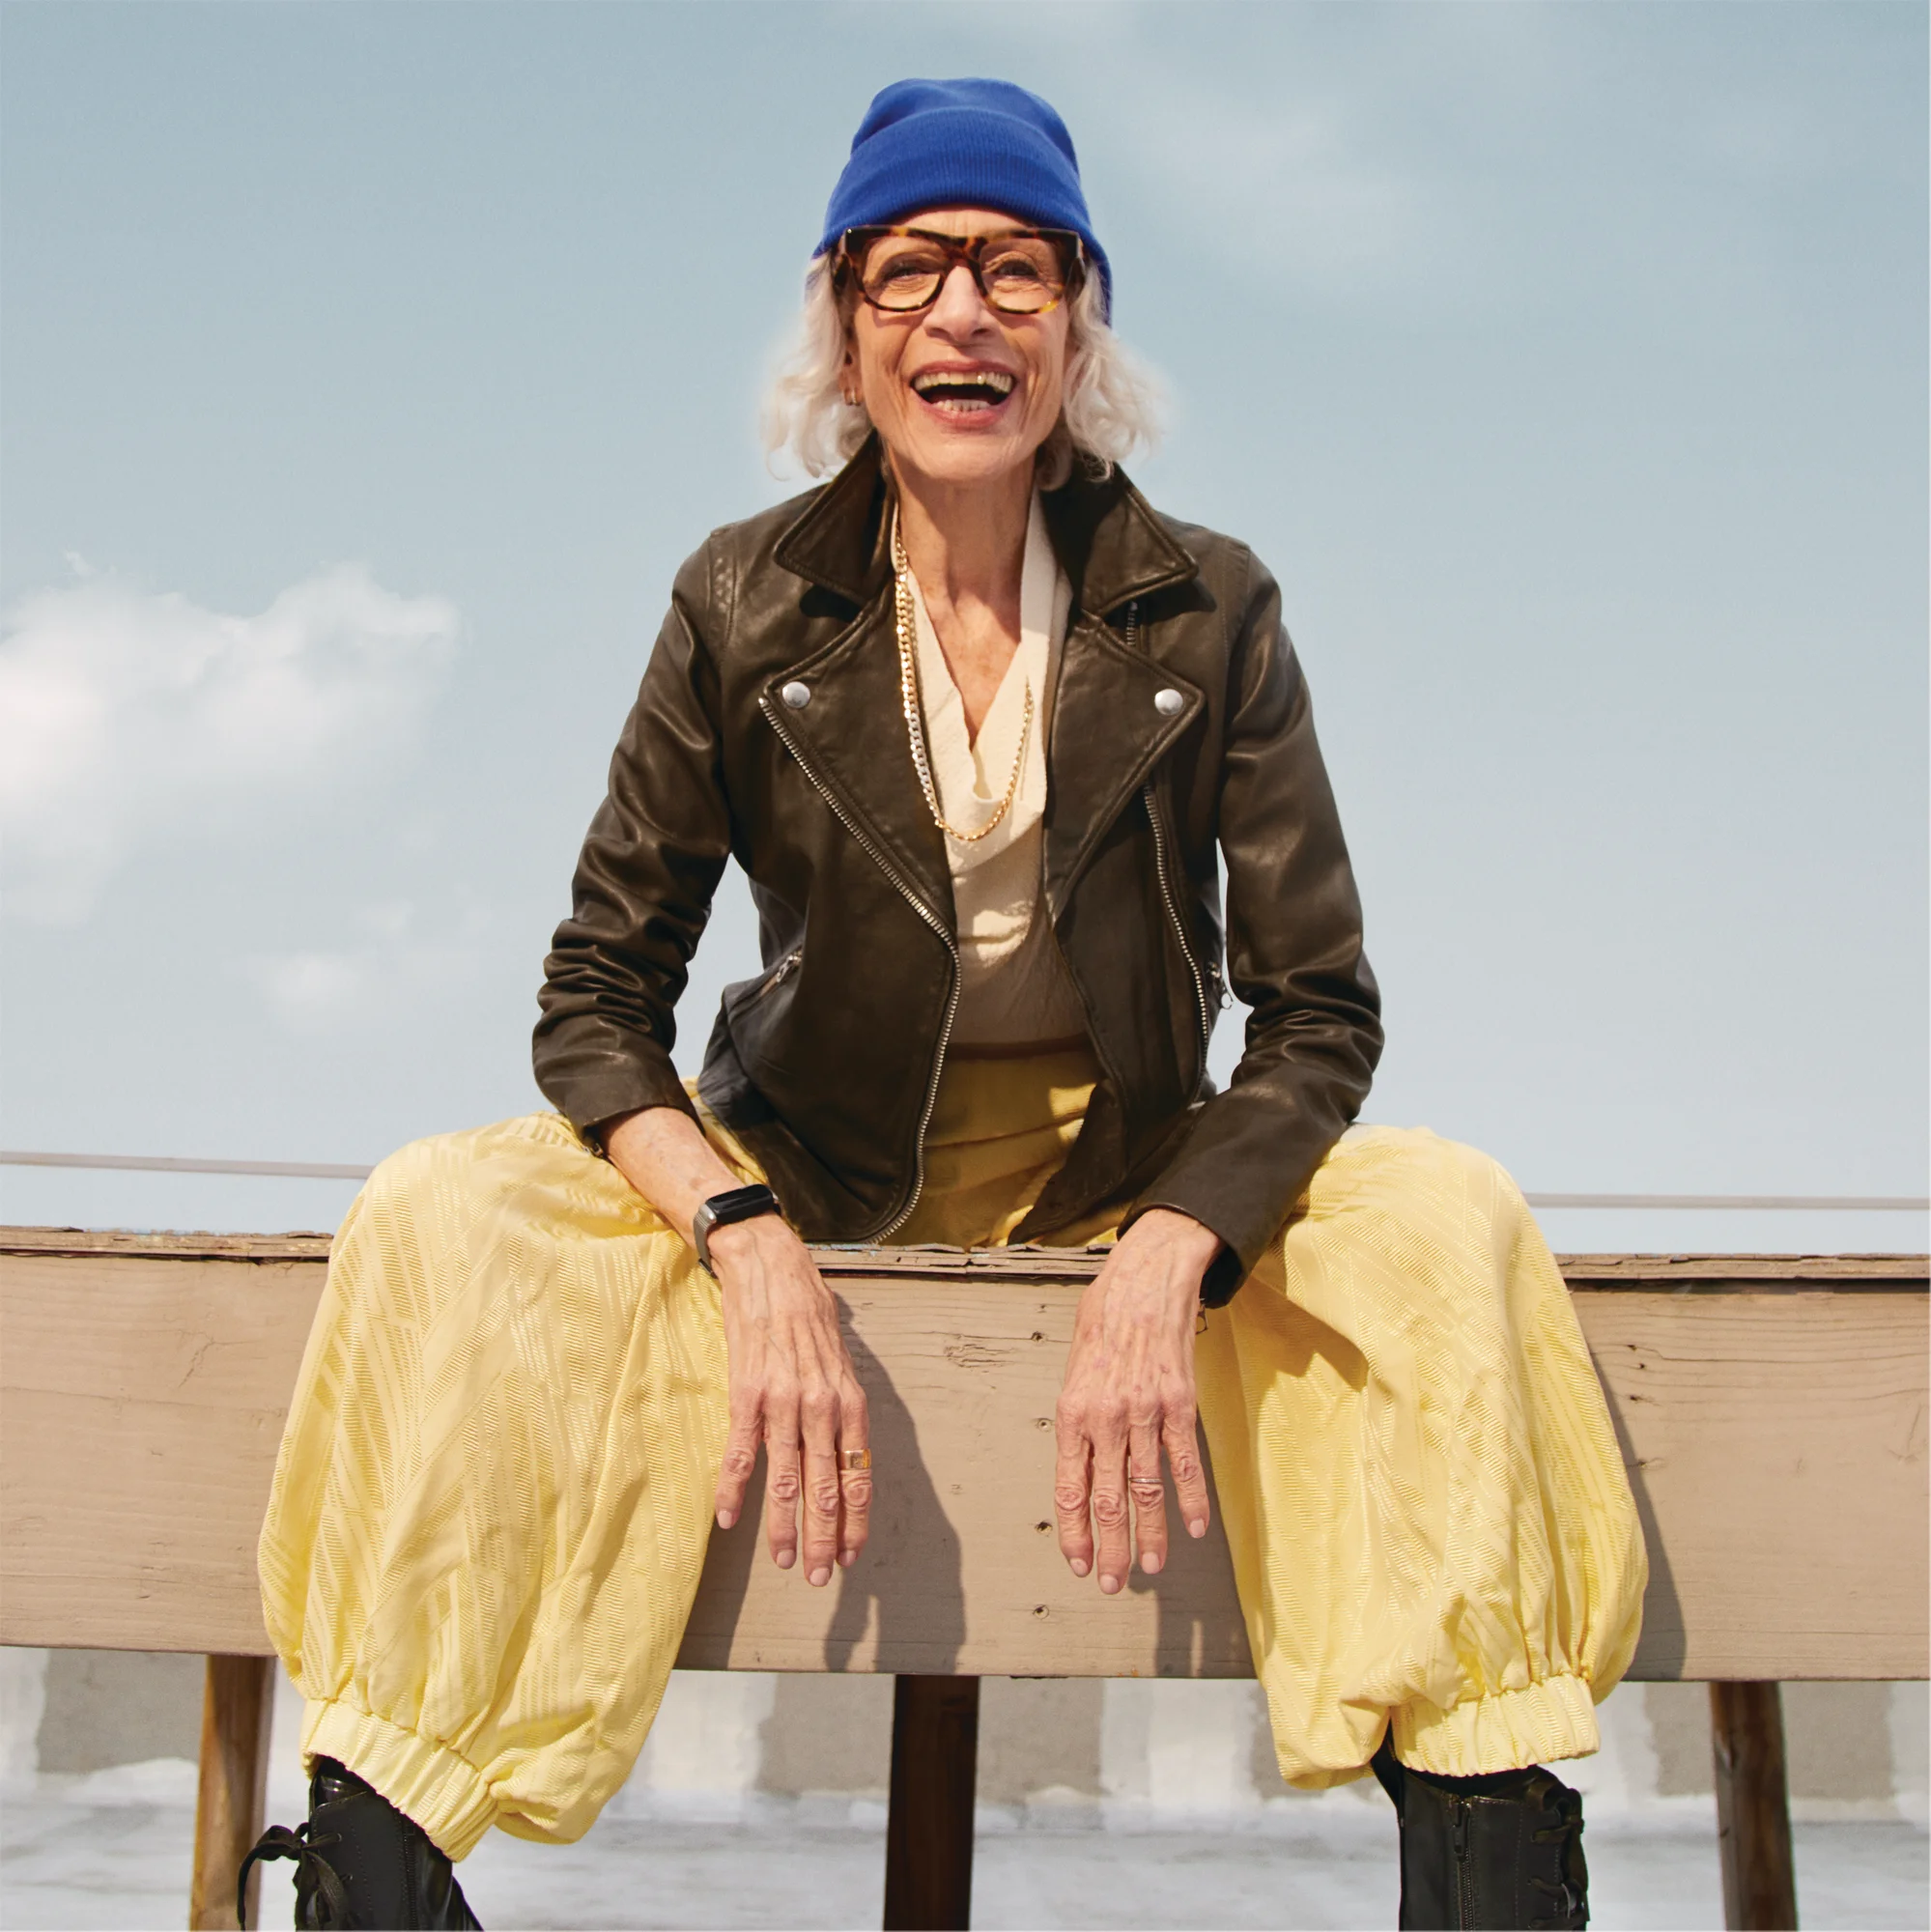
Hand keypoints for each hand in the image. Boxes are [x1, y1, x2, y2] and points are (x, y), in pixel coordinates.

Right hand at [709, 1215, 871, 1585]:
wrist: (771, 1268)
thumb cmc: (808, 1314)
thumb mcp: (840, 1362)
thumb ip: (842, 1408)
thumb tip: (846, 1453)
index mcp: (850, 1402)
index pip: (858, 1475)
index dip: (855, 1520)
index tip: (851, 1555)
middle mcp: (822, 1406)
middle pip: (825, 1488)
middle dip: (823, 1538)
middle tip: (818, 1577)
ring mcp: (783, 1402)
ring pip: (785, 1480)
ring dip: (783, 1528)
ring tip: (781, 1562)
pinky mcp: (745, 1394)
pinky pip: (740, 1454)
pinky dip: (734, 1491)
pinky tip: (728, 1520)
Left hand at [1054, 1208, 1221, 1592]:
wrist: (1146, 1279)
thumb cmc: (1105, 1317)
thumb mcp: (1074, 1365)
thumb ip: (1078, 1416)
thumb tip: (1080, 1461)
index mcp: (1072, 1411)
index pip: (1069, 1487)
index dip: (1073, 1531)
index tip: (1078, 1563)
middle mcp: (1106, 1418)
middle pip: (1108, 1500)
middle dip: (1108, 1548)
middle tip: (1110, 1584)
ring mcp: (1145, 1413)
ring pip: (1147, 1490)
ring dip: (1149, 1537)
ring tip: (1148, 1569)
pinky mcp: (1180, 1405)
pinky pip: (1184, 1463)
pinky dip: (1191, 1499)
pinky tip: (1194, 1528)